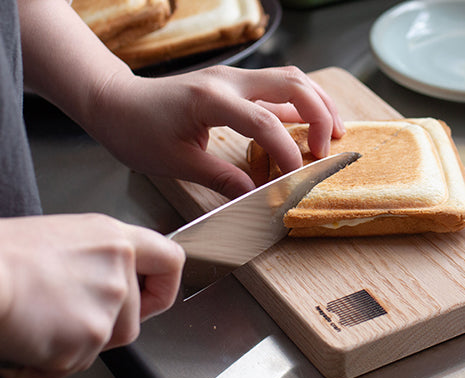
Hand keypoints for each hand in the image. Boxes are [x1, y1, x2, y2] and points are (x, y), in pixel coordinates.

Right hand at [0, 214, 184, 377]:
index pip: (170, 261)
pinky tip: (25, 339)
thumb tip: (106, 282)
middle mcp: (119, 270)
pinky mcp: (89, 337)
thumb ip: (99, 260)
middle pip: (133, 319)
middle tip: (64, 318)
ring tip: (38, 324)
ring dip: (74, 346)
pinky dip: (47, 363)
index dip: (164, 287)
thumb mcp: (64, 239)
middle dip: (102, 329)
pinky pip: (74, 364)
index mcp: (115, 240)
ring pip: (104, 344)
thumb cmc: (3, 255)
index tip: (154, 298)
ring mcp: (108, 304)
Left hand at [86, 65, 345, 198]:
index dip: (287, 150)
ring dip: (317, 103)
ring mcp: (233, 78)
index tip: (297, 176)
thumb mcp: (176, 162)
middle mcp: (228, 81)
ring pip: (291, 79)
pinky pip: (277, 87)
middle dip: (320, 115)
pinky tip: (309, 125)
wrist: (115, 101)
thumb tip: (255, 198)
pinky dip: (300, 104)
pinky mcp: (234, 84)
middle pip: (292, 84)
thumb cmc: (136, 130)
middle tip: (328, 148)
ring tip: (333, 132)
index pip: (264, 121)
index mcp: (210, 99)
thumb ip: (221, 179)